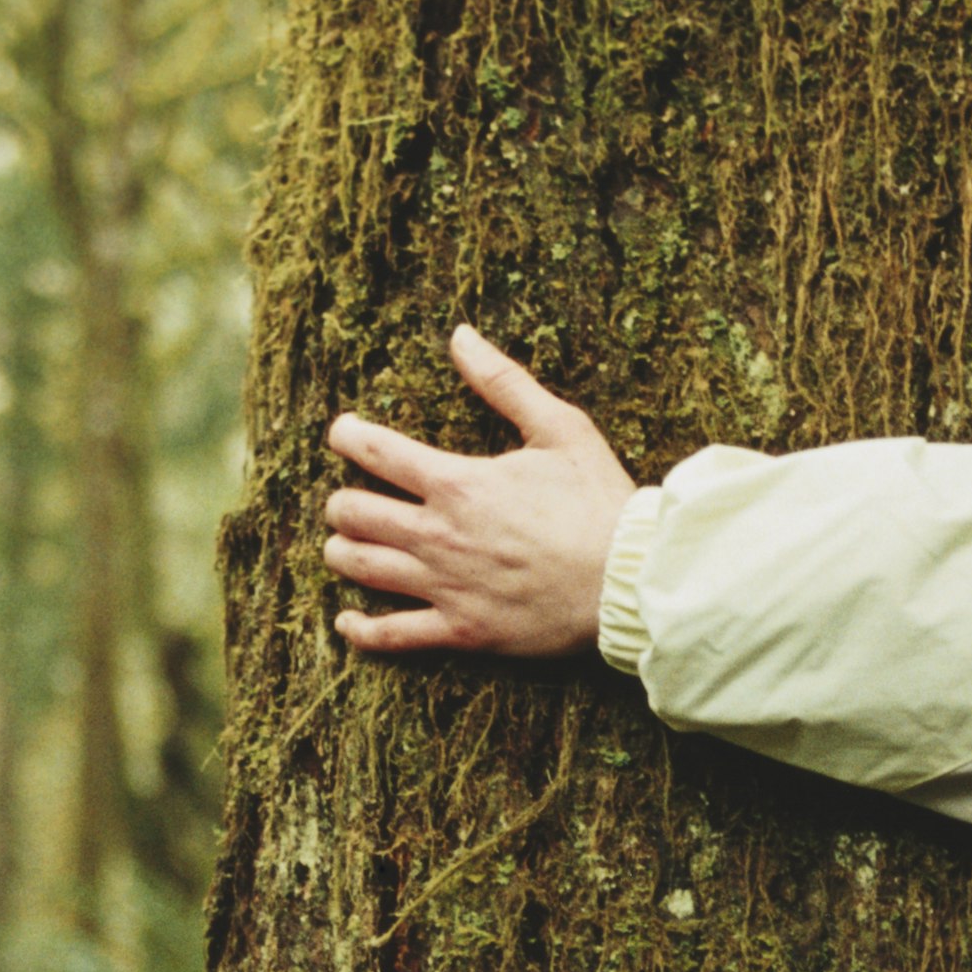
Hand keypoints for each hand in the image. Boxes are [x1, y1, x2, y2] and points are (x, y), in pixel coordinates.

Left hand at [325, 326, 636, 659]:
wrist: (629, 580)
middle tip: (350, 500)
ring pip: (360, 568)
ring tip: (344, 546)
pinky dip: (361, 629)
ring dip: (342, 553)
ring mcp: (445, 586)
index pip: (375, 451)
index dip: (348, 436)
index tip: (343, 434)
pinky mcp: (461, 630)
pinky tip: (347, 620)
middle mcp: (438, 534)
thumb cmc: (599, 502)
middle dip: (342, 503)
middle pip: (353, 513)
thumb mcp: (560, 427)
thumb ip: (504, 382)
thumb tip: (461, 335)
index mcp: (457, 482)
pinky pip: (392, 635)